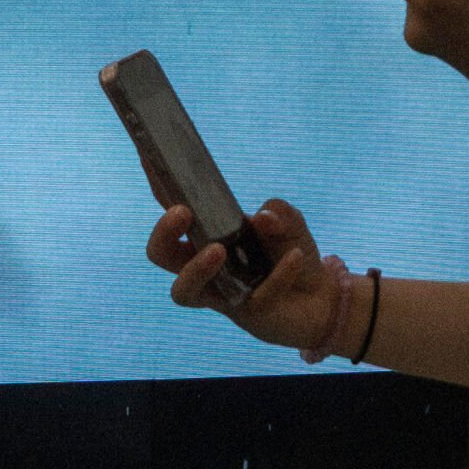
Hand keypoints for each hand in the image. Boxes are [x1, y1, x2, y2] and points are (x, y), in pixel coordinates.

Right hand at [149, 196, 358, 358]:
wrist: (320, 298)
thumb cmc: (288, 252)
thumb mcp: (289, 223)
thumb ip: (279, 214)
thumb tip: (263, 217)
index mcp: (207, 236)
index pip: (174, 209)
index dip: (160, 184)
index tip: (148, 154)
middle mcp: (204, 266)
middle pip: (161, 255)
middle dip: (163, 233)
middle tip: (182, 213)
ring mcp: (222, 294)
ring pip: (184, 291)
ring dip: (196, 268)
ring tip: (218, 249)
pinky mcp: (247, 315)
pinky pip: (258, 297)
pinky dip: (279, 274)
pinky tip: (296, 255)